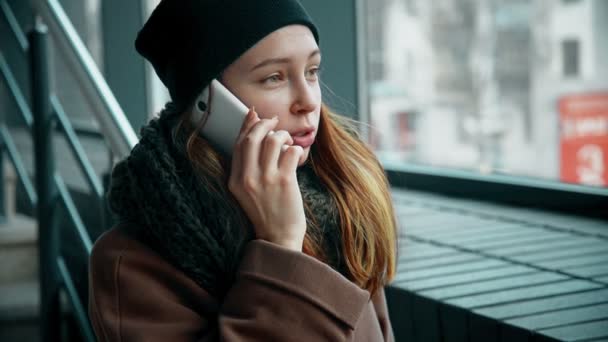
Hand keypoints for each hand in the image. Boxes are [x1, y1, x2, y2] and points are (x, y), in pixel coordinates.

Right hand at [228, 108, 305, 250]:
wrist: (278, 239)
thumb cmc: (267, 213)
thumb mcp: (247, 191)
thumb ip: (248, 167)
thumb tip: (254, 134)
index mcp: (235, 180)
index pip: (237, 144)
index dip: (246, 125)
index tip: (254, 114)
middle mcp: (247, 179)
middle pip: (252, 138)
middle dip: (264, 124)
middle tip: (274, 122)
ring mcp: (266, 180)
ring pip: (272, 141)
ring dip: (282, 136)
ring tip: (287, 143)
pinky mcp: (284, 182)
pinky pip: (290, 152)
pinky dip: (295, 149)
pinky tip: (295, 156)